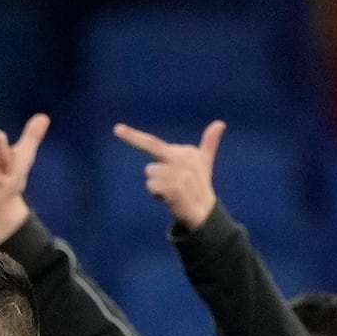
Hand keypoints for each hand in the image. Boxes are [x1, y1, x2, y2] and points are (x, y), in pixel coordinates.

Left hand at [115, 117, 221, 231]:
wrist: (204, 212)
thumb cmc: (199, 185)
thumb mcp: (204, 163)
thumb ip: (209, 143)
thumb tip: (220, 123)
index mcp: (188, 152)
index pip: (154, 143)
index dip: (132, 136)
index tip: (116, 129)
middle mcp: (184, 159)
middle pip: (150, 152)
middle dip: (132, 138)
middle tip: (117, 129)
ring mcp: (179, 174)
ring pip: (150, 173)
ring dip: (156, 184)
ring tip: (172, 190)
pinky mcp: (173, 188)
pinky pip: (151, 186)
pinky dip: (157, 194)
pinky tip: (170, 198)